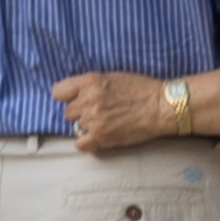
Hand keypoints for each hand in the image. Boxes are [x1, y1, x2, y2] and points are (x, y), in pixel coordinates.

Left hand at [50, 70, 176, 156]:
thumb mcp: (111, 76)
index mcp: (90, 82)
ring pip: (76, 127)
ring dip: (86, 126)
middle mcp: (88, 101)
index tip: (73, 99)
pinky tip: (98, 136)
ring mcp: (94, 120)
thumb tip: (72, 92)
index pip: (58, 92)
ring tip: (104, 122)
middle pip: (68, 112)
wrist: (161, 106)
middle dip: (79, 113)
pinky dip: (87, 142)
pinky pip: (80, 144)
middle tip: (97, 112)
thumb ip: (89, 84)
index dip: (66, 97)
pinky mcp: (102, 137)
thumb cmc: (141, 89)